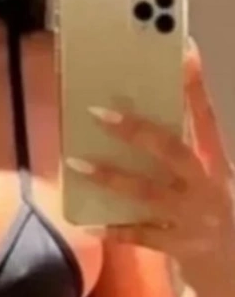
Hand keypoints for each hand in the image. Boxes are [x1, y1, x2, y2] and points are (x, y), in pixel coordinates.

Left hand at [65, 42, 234, 290]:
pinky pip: (141, 236)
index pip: (206, 117)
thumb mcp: (212, 179)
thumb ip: (185, 153)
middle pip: (172, 150)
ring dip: (111, 177)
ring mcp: (193, 217)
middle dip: (136, 130)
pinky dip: (114, 230)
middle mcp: (208, 186)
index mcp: (216, 163)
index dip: (195, 86)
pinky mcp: (180, 246)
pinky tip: (87, 223)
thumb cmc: (219, 214)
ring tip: (76, 162)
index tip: (183, 50)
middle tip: (98, 111)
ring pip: (148, 193)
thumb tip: (137, 124)